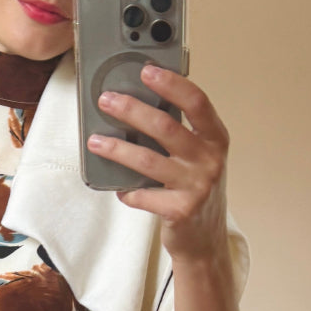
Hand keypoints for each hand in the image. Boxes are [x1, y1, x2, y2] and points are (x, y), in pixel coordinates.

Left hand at [86, 66, 229, 262]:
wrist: (205, 240)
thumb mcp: (198, 159)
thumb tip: (139, 108)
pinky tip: (119, 189)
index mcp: (216, 139)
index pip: (197, 102)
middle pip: (166, 127)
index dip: (172, 83)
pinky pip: (142, 195)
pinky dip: (127, 191)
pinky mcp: (180, 210)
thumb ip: (180, 135)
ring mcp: (196, 186)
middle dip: (131, 110)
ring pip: (147, 160)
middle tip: (106, 100)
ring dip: (117, 149)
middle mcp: (209, 159)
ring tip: (95, 142)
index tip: (147, 70)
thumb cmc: (195, 191)